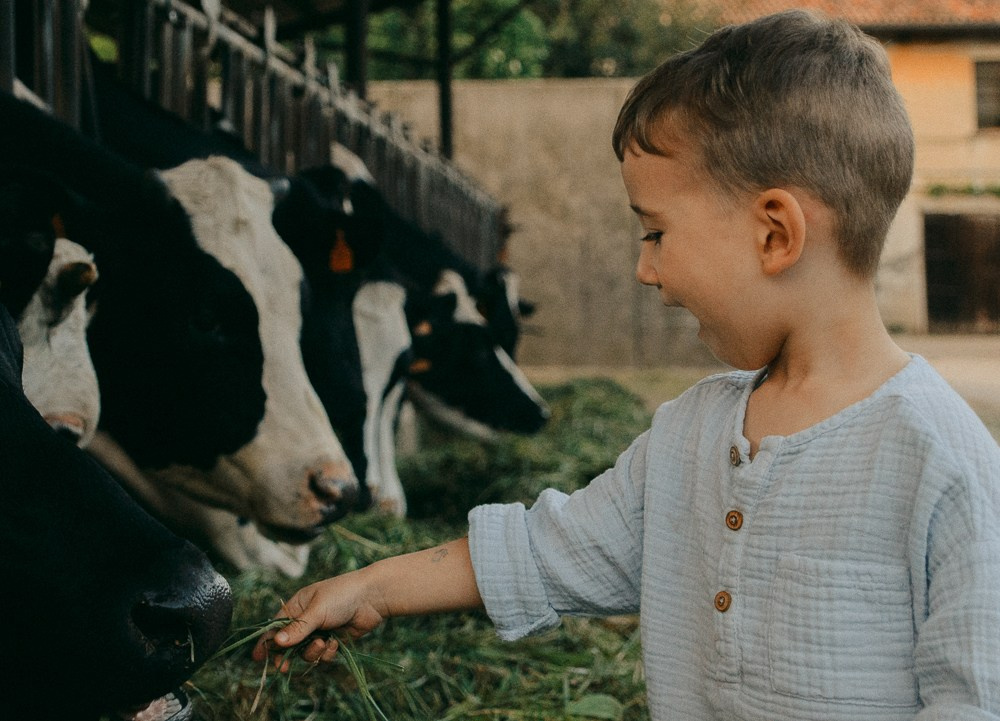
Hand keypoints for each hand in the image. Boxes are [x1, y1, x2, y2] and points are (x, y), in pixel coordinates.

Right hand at [251, 570, 385, 670]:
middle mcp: (307, 619)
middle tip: (284, 666)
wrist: (373, 597)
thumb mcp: (317, 610)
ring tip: (324, 642)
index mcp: (298, 606)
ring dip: (313, 652)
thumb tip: (276, 642)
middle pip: (289, 643)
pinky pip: (323, 654)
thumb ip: (298, 628)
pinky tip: (336, 643)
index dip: (266, 641)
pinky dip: (328, 652)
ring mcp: (321, 630)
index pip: (276, 626)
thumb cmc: (342, 595)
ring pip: (306, 651)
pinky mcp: (334, 639)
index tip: (257, 657)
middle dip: (288, 654)